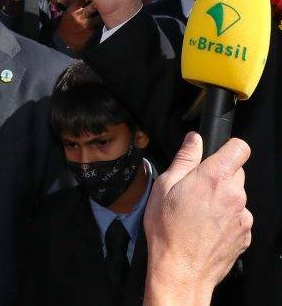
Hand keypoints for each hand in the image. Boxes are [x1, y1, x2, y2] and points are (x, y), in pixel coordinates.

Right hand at [143, 133, 251, 304]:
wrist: (180, 271)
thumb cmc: (168, 229)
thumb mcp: (165, 185)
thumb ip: (184, 158)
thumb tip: (194, 139)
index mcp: (214, 177)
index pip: (239, 148)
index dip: (228, 147)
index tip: (217, 154)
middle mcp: (234, 195)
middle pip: (236, 172)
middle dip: (219, 175)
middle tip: (196, 188)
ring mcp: (242, 217)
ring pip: (237, 196)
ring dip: (223, 199)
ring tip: (199, 212)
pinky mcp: (245, 236)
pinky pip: (238, 218)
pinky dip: (226, 219)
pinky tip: (206, 228)